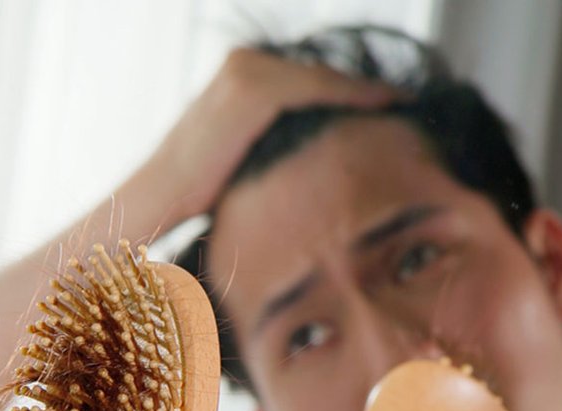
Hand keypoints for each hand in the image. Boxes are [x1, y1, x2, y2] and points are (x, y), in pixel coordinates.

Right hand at [125, 48, 398, 223]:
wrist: (157, 198)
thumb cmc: (201, 190)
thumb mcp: (247, 153)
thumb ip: (276, 139)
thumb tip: (318, 152)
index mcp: (241, 72)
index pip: (308, 77)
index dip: (349, 89)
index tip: (388, 102)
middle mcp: (243, 61)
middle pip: (319, 73)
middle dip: (361, 89)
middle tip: (404, 100)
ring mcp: (247, 70)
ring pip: (323, 77)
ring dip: (364, 89)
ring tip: (401, 101)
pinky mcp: (254, 88)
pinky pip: (317, 87)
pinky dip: (353, 93)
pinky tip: (385, 102)